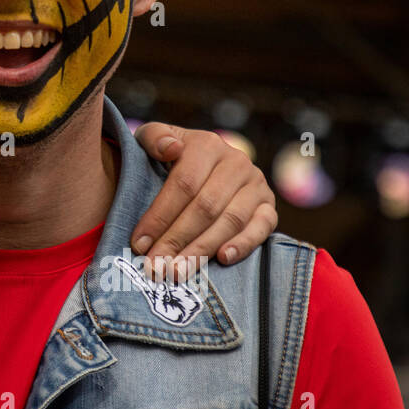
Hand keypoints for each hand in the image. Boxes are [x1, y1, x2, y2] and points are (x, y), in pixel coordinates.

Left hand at [130, 123, 277, 276]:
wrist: (204, 162)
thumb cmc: (170, 156)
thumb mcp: (155, 139)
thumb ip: (153, 138)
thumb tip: (170, 148)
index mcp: (207, 145)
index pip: (183, 184)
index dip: (160, 215)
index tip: (140, 243)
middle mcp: (236, 162)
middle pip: (205, 207)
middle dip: (177, 239)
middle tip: (157, 266)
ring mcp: (256, 185)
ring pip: (230, 220)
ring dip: (203, 248)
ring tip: (179, 271)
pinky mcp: (269, 206)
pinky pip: (262, 228)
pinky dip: (244, 244)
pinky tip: (223, 259)